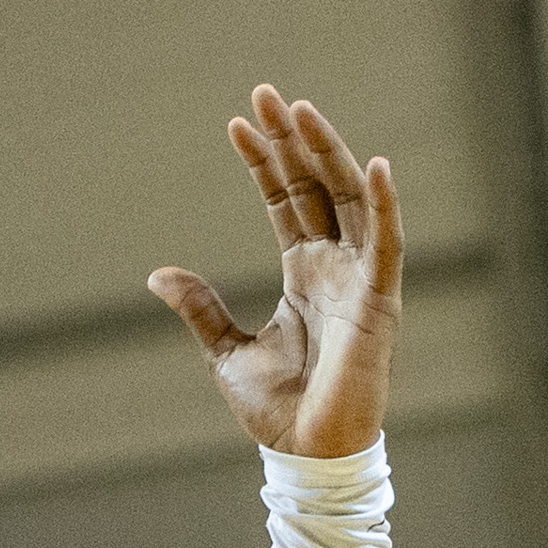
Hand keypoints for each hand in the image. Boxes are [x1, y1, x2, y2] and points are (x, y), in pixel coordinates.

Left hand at [151, 85, 401, 458]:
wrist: (305, 454)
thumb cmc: (277, 411)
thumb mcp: (225, 352)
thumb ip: (200, 307)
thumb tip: (159, 273)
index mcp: (304, 274)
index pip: (286, 201)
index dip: (264, 162)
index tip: (237, 123)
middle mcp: (336, 267)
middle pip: (317, 186)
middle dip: (292, 140)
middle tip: (266, 93)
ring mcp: (361, 281)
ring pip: (350, 199)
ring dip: (328, 152)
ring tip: (299, 110)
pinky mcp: (380, 303)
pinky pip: (389, 244)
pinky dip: (386, 205)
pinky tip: (375, 163)